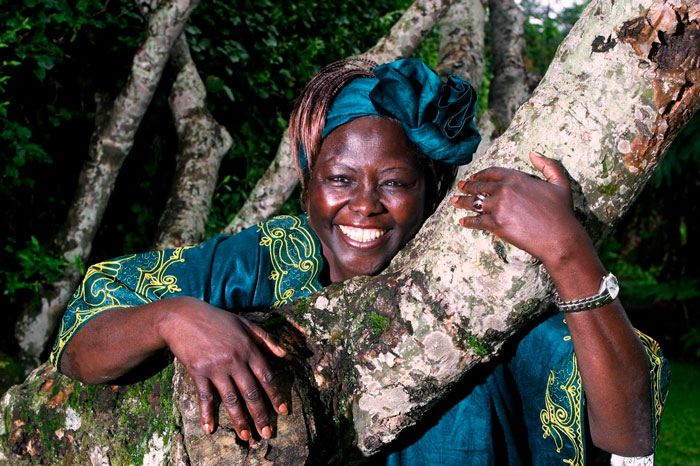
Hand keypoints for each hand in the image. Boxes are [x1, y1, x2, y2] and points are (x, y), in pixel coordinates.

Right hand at [158, 297, 287, 440]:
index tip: (283, 411)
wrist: (183, 316)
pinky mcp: (198, 372)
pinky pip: (205, 396)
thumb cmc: (217, 319)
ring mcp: (216, 367)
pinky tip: (209, 429)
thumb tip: (284, 354)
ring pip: (231, 399)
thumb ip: (266, 338)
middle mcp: (235, 360)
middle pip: (251, 392)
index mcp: (249, 348)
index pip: (267, 377)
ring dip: (239, 420)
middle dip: (260, 415)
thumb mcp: (245, 323)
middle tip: (266, 433)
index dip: (276, 396)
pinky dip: (207, 414)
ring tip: (246, 436)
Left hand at [450, 151, 590, 266]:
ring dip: (462, 201)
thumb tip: (533, 153)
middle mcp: (504, 190)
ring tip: (454, 201)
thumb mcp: (560, 182)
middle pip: (479, 186)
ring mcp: (497, 207)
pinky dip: (467, 221)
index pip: (492, 172)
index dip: (481, 174)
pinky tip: (462, 221)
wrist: (559, 237)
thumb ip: (547, 165)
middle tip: (461, 187)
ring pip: (474, 202)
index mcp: (516, 177)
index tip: (474, 176)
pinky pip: (476, 221)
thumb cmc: (561, 212)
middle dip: (468, 186)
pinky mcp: (495, 224)